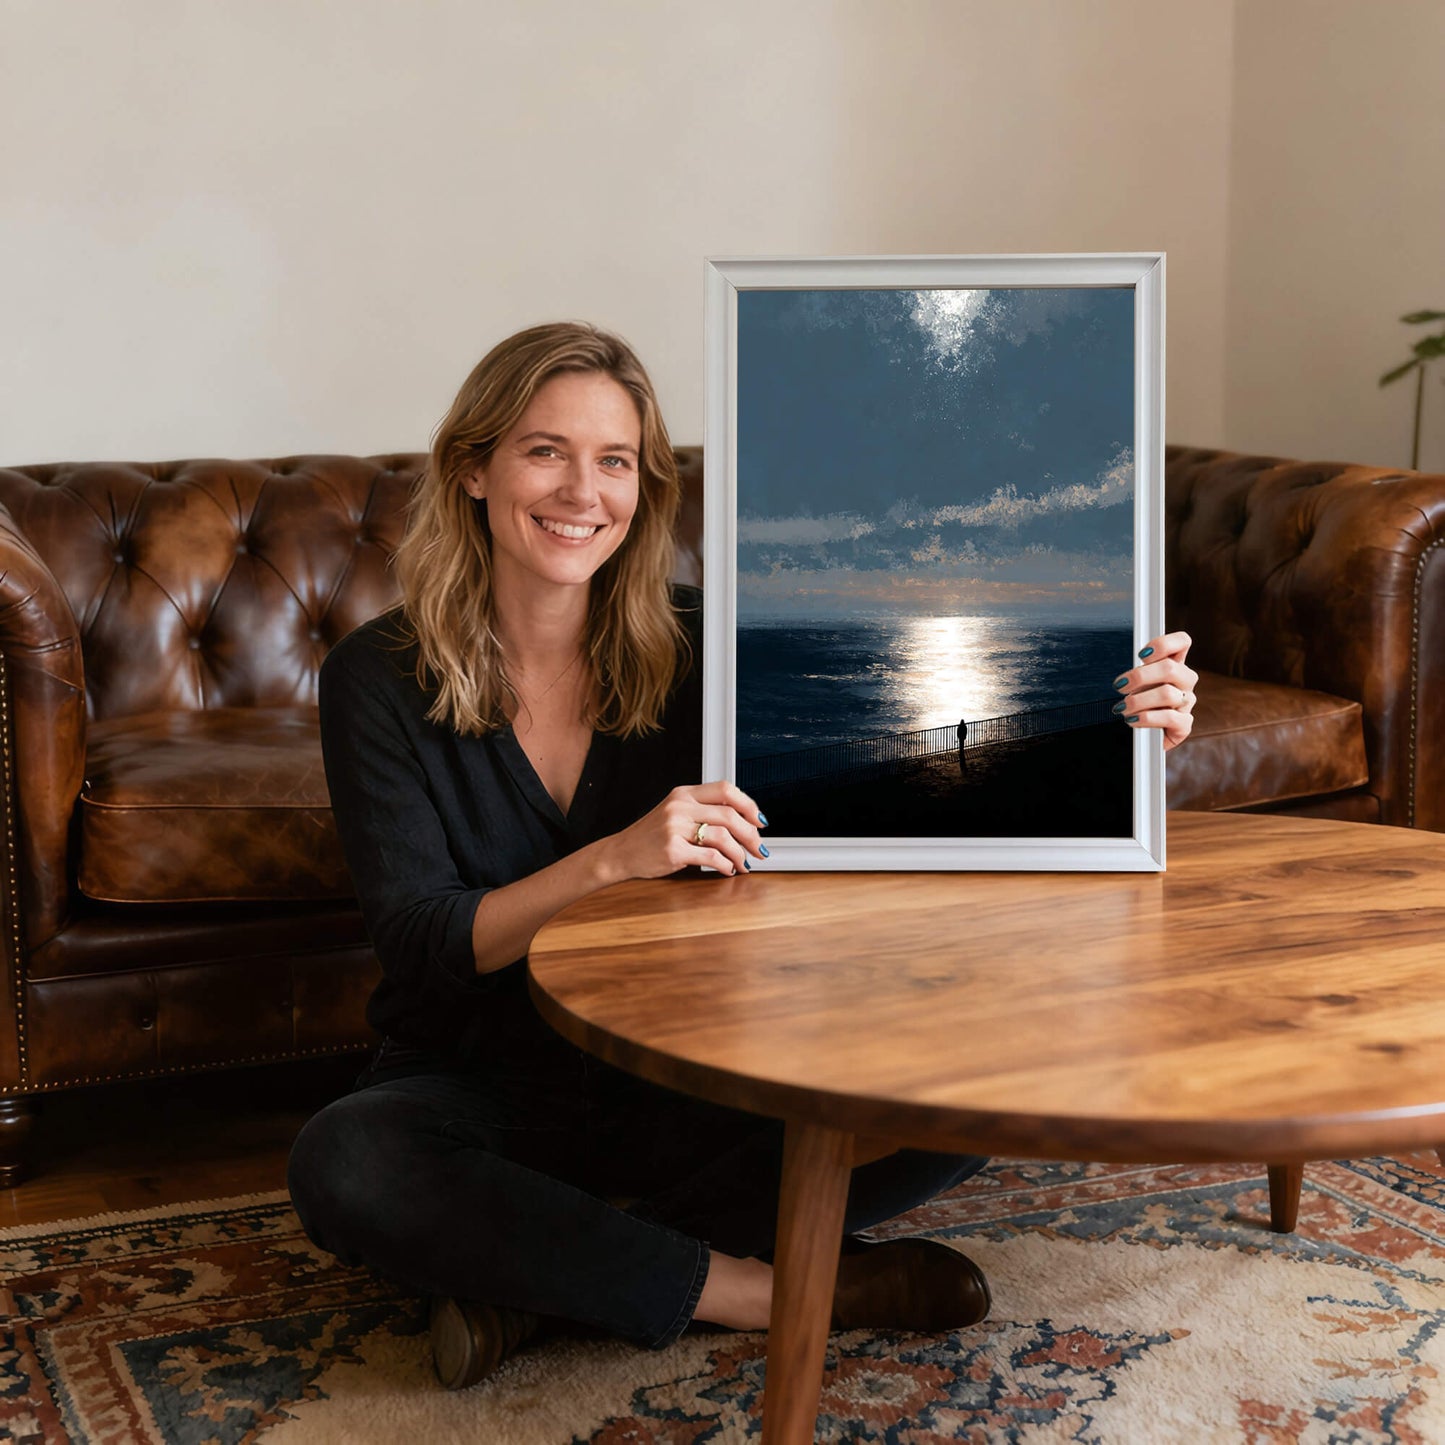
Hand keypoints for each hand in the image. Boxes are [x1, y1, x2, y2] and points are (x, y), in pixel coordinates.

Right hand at [604, 781, 766, 879]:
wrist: (621, 853)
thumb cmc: (652, 836)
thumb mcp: (675, 813)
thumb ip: (703, 811)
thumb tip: (743, 822)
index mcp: (684, 794)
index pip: (725, 789)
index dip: (748, 804)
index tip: (760, 820)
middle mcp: (680, 807)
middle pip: (729, 814)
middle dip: (751, 834)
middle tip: (759, 848)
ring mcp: (675, 828)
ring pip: (723, 836)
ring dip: (740, 853)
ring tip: (744, 863)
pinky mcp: (672, 850)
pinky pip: (710, 856)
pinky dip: (726, 865)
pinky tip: (728, 869)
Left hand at [1113, 631, 1196, 750]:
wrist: (1143, 736)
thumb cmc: (1138, 704)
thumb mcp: (1136, 684)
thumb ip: (1138, 673)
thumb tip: (1125, 676)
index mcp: (1175, 665)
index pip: (1183, 642)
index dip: (1164, 644)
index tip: (1142, 655)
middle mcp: (1184, 681)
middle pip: (1171, 668)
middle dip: (1140, 676)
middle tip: (1120, 686)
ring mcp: (1187, 703)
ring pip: (1167, 694)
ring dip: (1138, 701)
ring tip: (1122, 708)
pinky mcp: (1184, 725)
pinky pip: (1170, 718)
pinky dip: (1146, 718)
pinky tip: (1132, 720)